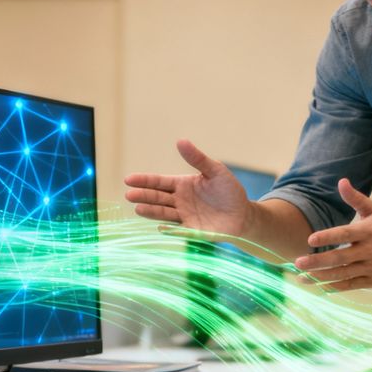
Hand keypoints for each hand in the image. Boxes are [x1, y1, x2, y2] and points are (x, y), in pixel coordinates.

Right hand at [123, 139, 250, 235]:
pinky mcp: (193, 231)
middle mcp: (179, 201)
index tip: (129, 179)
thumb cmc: (229, 191)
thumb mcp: (215, 170)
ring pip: (164, 213)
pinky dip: (172, 230)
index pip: (159, 182)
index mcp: (182, 184)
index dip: (144, 181)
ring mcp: (184, 216)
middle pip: (157, 198)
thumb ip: (198, 158)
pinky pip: (180, 231)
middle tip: (129, 194)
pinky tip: (161, 228)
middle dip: (143, 196)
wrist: (243, 214)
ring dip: (151, 211)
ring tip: (138, 208)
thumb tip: (180, 141)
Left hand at [293, 178, 371, 290]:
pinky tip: (318, 286)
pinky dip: (334, 287)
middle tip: (297, 263)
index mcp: (369, 231)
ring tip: (301, 277)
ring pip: (342, 274)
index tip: (310, 240)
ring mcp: (371, 268)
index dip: (328, 237)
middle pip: (340, 258)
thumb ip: (356, 198)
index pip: (345, 234)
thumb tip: (341, 182)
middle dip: (317, 262)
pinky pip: (350, 285)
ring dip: (321, 277)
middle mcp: (369, 251)